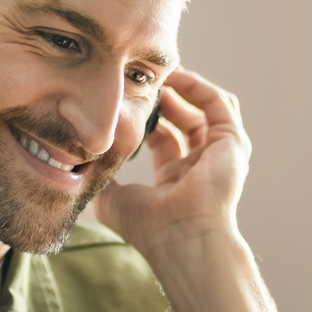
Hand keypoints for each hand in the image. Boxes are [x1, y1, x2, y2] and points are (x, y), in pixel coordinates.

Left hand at [92, 68, 249, 257]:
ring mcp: (219, 155)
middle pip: (185, 120)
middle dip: (165, 98)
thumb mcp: (112, 199)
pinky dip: (197, 87)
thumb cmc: (150, 227)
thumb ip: (101, 178)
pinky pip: (218, 104)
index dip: (146, 117)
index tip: (126, 99)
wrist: (181, 239)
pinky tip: (175, 77)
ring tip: (160, 72)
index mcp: (174, 179)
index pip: (163, 139)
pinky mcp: (232, 143)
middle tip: (142, 80)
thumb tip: (79, 162)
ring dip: (184, 88)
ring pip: (205, 109)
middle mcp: (199, 166)